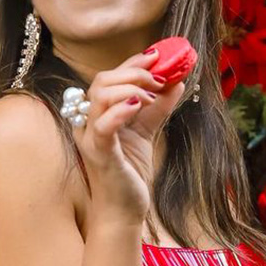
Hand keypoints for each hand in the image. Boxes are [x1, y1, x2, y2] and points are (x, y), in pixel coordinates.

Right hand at [73, 48, 185, 225]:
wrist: (124, 211)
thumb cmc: (130, 173)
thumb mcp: (147, 133)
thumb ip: (159, 108)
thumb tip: (177, 82)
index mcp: (98, 114)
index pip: (110, 78)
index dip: (133, 63)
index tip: (159, 54)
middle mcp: (88, 122)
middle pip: (101, 81)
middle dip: (134, 72)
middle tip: (160, 78)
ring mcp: (91, 138)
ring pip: (99, 96)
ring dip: (130, 87)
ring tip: (152, 96)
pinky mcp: (99, 154)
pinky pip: (103, 126)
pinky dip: (120, 110)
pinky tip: (138, 104)